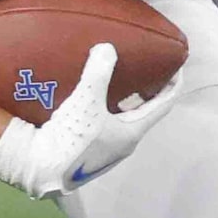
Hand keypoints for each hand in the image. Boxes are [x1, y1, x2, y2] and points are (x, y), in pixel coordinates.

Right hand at [0, 43, 179, 199]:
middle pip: (143, 111)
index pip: (163, 105)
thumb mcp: (86, 102)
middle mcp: (123, 143)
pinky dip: (104, 106)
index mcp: (132, 133)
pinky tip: (91, 95)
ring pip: (122, 117)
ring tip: (118, 76)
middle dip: (146, 89)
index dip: (173, 84)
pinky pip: (103, 122)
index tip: (176, 65)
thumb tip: (107, 48)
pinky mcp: (87, 148)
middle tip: (144, 66)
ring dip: (123, 98)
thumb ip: (98, 73)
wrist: (41, 169)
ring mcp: (105, 148)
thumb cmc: (72, 139)